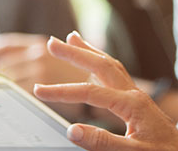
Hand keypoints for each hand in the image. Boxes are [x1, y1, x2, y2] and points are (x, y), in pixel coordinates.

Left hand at [0, 32, 90, 92]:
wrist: (105, 85)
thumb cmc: (88, 72)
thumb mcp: (67, 56)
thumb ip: (49, 51)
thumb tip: (36, 48)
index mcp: (40, 44)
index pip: (5, 44)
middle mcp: (37, 53)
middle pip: (3, 65)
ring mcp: (38, 69)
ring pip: (9, 79)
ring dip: (5, 87)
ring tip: (5, 93)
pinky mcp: (40, 86)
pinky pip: (18, 92)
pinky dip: (15, 95)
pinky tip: (19, 99)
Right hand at [34, 32, 177, 150]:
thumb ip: (103, 142)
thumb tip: (72, 129)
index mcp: (132, 104)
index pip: (90, 93)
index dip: (62, 92)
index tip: (39, 92)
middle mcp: (134, 94)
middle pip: (101, 65)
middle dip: (75, 53)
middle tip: (52, 42)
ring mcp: (137, 96)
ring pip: (110, 65)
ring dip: (89, 51)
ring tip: (72, 37)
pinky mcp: (138, 103)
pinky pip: (117, 75)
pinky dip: (101, 63)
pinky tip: (94, 63)